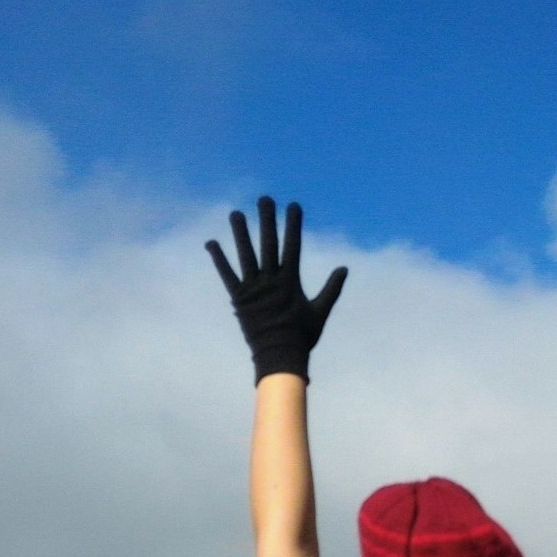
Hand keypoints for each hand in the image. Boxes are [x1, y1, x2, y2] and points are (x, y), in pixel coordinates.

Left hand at [205, 197, 347, 383]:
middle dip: (267, 220)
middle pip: (268, 244)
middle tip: (265, 199)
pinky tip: (211, 243)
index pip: (293, 246)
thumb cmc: (302, 336)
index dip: (293, 225)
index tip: (293, 206)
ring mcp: (253, 288)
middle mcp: (271, 280)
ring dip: (240, 233)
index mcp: (291, 281)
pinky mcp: (238, 298)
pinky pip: (227, 274)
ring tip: (236, 213)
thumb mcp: (321, 311)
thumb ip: (332, 289)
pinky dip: (219, 259)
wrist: (279, 357)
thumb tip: (344, 269)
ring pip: (246, 254)